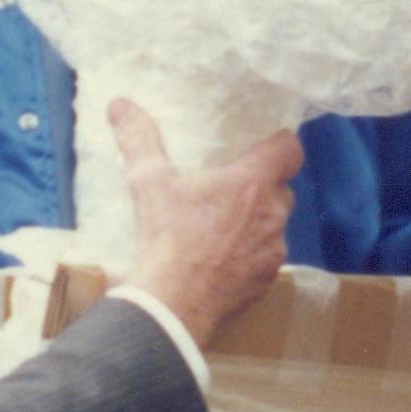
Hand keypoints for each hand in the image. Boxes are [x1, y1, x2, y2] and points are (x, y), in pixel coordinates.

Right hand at [112, 99, 300, 340]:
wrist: (174, 306)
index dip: (278, 144)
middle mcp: (273, 215)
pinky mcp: (267, 282)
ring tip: (222, 227)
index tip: (259, 146)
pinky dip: (249, 256)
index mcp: (253, 183)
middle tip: (229, 188)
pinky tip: (221, 260)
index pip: (290, 148)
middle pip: (281, 188)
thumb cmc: (167, 239)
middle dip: (261, 186)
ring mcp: (273, 251)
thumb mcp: (149, 184)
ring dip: (256, 222)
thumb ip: (138, 140)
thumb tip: (120, 106)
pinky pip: (266, 259)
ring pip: (275, 226)